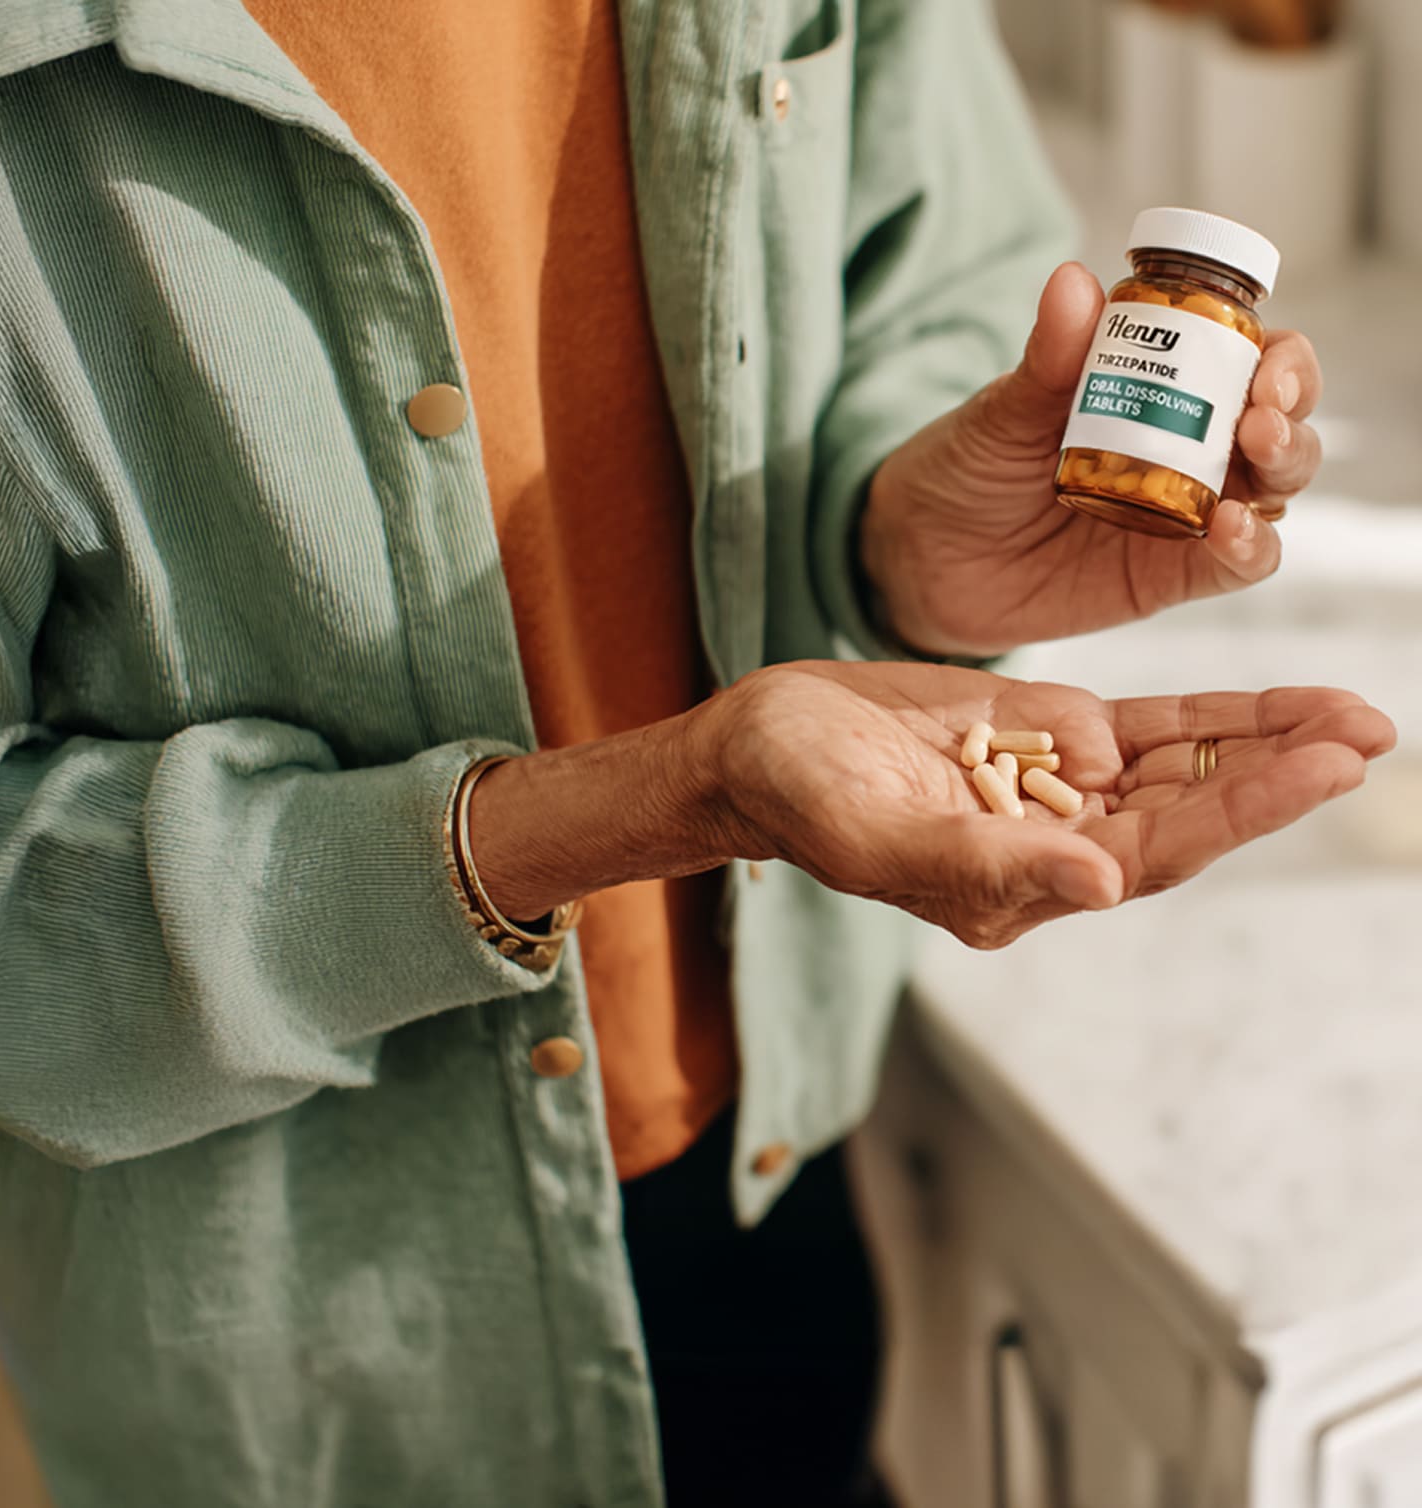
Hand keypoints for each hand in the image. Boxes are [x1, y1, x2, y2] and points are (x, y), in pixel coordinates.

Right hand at [702, 660, 1394, 948]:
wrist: (753, 747)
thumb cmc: (794, 797)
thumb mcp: (875, 829)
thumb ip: (983, 865)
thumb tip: (1102, 886)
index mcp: (1020, 886)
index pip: (1154, 851)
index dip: (1241, 812)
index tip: (1322, 769)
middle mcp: (1057, 847)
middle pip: (1191, 811)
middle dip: (1282, 773)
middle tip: (1366, 735)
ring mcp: (1058, 788)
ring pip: (1187, 768)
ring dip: (1271, 743)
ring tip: (1358, 716)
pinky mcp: (1049, 732)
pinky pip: (1154, 729)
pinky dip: (1221, 718)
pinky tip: (1288, 708)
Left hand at [863, 264, 1325, 657]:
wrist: (918, 555)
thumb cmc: (965, 467)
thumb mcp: (1002, 410)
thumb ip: (1048, 358)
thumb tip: (1073, 280)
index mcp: (1164, 389)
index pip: (1253, 360)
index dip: (1281, 357)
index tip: (1267, 359)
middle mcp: (1191, 446)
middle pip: (1282, 421)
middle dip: (1291, 411)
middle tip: (1262, 411)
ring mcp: (1187, 511)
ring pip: (1275, 487)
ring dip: (1285, 466)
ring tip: (1255, 452)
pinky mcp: (1171, 574)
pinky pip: (1239, 564)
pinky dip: (1252, 546)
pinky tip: (1230, 528)